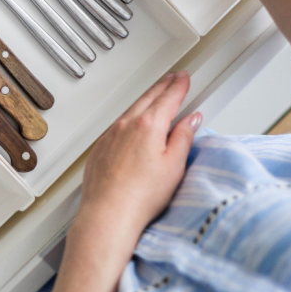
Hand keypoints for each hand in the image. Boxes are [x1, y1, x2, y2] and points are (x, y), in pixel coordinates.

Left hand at [78, 72, 200, 247]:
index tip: (184, 78)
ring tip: (154, 94)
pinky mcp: (100, 148)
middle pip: (148, 99)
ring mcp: (109, 136)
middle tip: (172, 78)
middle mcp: (125, 126)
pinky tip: (132, 122)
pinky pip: (117, 124)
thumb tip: (190, 120)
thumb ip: (183, 137)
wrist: (108, 213)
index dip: (178, 86)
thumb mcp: (174, 165)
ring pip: (130, 110)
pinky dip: (129, 116)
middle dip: (162, 86)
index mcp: (147, 126)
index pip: (168, 99)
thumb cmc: (140, 195)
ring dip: (145, 99)